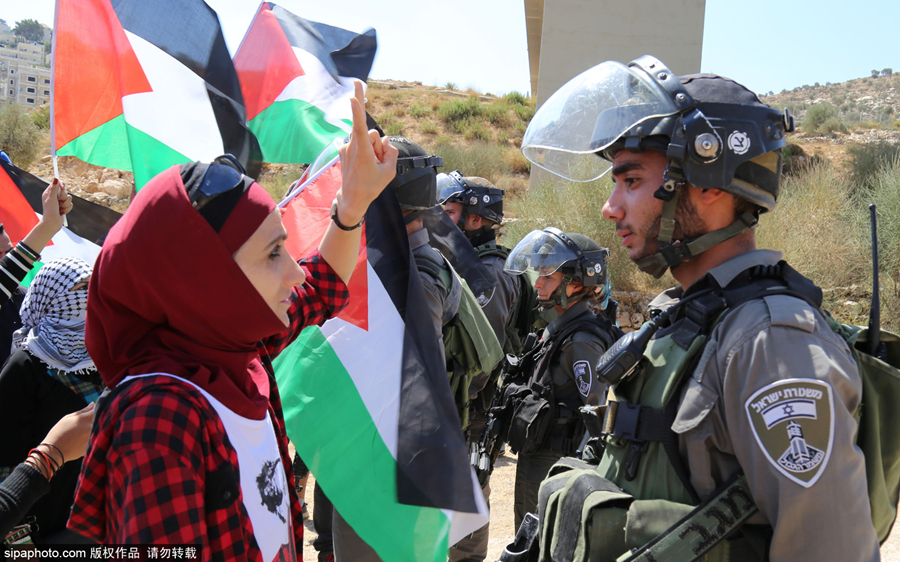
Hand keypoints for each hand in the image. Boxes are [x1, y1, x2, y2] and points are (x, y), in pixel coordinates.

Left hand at [21, 179, 72, 254]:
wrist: (52, 223)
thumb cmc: (50, 211)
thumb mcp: (52, 198)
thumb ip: (54, 188)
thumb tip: (56, 178)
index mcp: (49, 193)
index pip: (57, 184)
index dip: (61, 186)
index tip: (62, 187)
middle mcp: (54, 197)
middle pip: (64, 191)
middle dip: (64, 197)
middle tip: (58, 202)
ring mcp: (59, 202)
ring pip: (69, 198)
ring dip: (65, 204)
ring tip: (60, 209)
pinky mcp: (64, 207)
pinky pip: (71, 205)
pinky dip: (67, 209)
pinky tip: (62, 212)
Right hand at [40, 402, 95, 465]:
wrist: (54, 452)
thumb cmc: (58, 433)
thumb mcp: (67, 418)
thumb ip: (82, 411)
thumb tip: (93, 404)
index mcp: (84, 419)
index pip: (98, 409)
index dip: (98, 409)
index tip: (95, 410)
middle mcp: (91, 427)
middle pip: (101, 419)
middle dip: (98, 418)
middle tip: (88, 423)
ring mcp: (93, 437)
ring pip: (100, 429)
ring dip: (97, 428)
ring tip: (83, 432)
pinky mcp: (93, 446)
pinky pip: (97, 438)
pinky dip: (94, 437)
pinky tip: (82, 440)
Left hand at [336, 80, 398, 223]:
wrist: (352, 198)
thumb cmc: (371, 186)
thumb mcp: (389, 171)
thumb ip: (391, 152)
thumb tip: (384, 141)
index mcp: (362, 151)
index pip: (360, 126)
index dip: (357, 110)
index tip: (352, 96)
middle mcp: (352, 146)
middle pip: (372, 134)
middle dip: (378, 145)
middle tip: (379, 162)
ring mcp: (346, 147)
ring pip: (365, 138)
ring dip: (371, 149)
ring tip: (370, 165)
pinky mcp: (343, 149)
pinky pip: (359, 143)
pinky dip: (365, 151)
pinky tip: (364, 164)